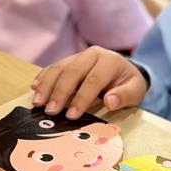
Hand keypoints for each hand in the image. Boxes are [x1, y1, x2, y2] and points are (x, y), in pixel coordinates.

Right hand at [31, 46, 147, 118]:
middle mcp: (92, 54)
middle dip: (59, 92)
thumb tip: (110, 102)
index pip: (93, 80)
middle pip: (72, 72)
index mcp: (109, 61)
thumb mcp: (135, 91)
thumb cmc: (129, 84)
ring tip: (37, 103)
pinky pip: (53, 67)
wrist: (125, 71)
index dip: (81, 98)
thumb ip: (124, 96)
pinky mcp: (69, 60)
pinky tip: (34, 88)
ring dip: (46, 85)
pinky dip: (43, 77)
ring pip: (59, 68)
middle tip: (50, 111)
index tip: (71, 115)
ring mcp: (79, 56)